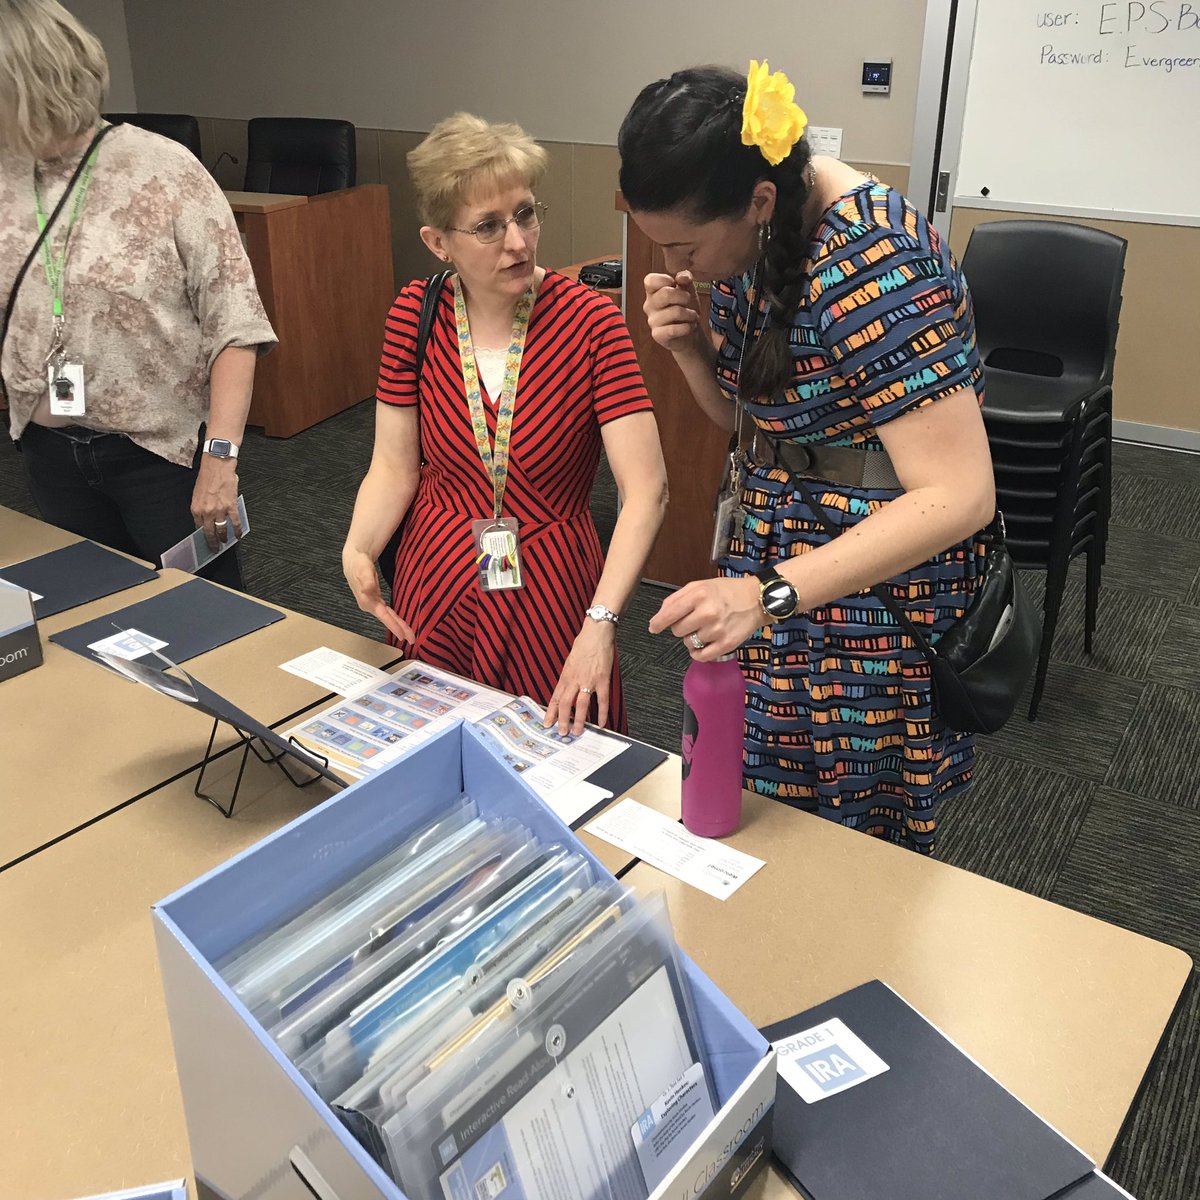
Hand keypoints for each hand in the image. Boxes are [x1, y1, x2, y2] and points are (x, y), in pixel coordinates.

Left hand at [191, 456, 240, 551]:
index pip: (198, 527)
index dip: (202, 535)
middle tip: (214, 549)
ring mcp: (219, 510)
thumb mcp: (197, 494)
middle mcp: (206, 511)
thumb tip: (205, 517)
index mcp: (196, 508)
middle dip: (212, 542)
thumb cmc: (207, 476)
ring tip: (225, 542)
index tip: (205, 540)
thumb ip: (200, 507)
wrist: (217, 465)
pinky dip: (237, 530)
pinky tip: (238, 535)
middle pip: (209, 532)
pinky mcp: (230, 506)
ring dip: (223, 538)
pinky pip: (235, 522)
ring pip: (221, 529)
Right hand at [343, 547, 413, 642]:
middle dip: (400, 630)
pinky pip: (388, 613)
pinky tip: (400, 624)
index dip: (393, 626)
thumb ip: (366, 580)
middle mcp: (370, 605)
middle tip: (412, 640)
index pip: (383, 616)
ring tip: (410, 635)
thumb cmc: (358, 565)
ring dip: (399, 626)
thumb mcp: (362, 569)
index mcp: (367, 601)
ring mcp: (373, 604)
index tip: (402, 635)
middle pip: (387, 619)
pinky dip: (394, 620)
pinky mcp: (376, 601)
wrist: (353, 562)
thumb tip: (368, 589)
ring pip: (389, 617)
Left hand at [544, 620, 615, 735]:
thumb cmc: (584, 643)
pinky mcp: (602, 680)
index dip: (550, 712)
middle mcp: (574, 680)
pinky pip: (602, 700)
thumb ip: (568, 676)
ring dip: (579, 720)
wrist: (596, 633)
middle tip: (562, 733)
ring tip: (578, 732)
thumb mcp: (570, 660)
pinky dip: (602, 713)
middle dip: (562, 720)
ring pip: (580, 705)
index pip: (555, 697)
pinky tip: (601, 723)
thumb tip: (566, 688)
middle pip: (564, 704)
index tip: (547, 723)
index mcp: (565, 675)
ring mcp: (588, 680)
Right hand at [644, 271, 704, 356]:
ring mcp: (652, 321)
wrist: (691, 332)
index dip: (665, 280)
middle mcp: (649, 305)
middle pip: (666, 294)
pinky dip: (687, 327)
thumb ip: (685, 278)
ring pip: (675, 312)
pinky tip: (690, 326)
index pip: (650, 280)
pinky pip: (673, 329)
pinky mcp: (658, 335)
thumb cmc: (686, 308)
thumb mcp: (688, 289)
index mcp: (653, 292)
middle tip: (689, 301)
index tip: (675, 285)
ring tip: (693, 316)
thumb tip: (681, 277)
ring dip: (690, 314)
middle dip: (684, 296)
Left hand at [648, 576, 764, 659]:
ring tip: (705, 629)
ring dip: (692, 639)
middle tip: (694, 621)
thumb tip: (660, 616)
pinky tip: (703, 645)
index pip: (669, 613)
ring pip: (689, 643)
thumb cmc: (727, 591)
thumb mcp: (701, 585)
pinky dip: (698, 653)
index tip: (653, 628)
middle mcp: (707, 612)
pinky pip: (701, 656)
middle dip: (681, 627)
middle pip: (677, 630)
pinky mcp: (726, 644)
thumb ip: (677, 598)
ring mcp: (717, 630)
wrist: (757, 599)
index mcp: (699, 595)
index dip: (658, 623)